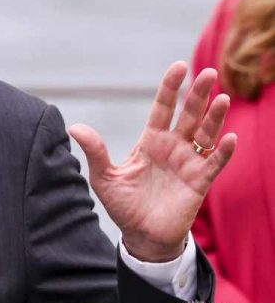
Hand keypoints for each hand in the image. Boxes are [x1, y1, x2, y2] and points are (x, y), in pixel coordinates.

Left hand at [69, 61, 235, 261]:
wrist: (141, 236)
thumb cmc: (123, 205)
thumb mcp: (104, 177)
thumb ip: (95, 151)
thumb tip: (74, 127)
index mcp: (150, 141)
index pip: (162, 108)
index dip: (171, 88)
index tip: (179, 66)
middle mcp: (172, 147)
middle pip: (189, 115)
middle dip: (198, 94)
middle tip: (209, 72)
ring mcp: (188, 163)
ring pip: (206, 133)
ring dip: (215, 117)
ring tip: (222, 98)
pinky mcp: (199, 182)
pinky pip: (214, 163)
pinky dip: (223, 151)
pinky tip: (228, 138)